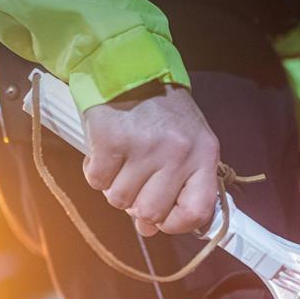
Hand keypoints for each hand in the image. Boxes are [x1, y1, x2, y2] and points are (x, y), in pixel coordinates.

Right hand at [81, 83, 219, 236]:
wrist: (129, 68)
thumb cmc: (161, 112)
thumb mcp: (184, 144)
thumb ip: (175, 188)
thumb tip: (148, 230)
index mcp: (204, 155)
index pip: (196, 212)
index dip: (175, 224)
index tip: (162, 218)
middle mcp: (178, 153)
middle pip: (151, 212)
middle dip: (137, 203)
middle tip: (135, 178)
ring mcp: (144, 147)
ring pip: (119, 200)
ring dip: (115, 186)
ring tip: (121, 160)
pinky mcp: (112, 141)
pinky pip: (97, 181)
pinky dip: (96, 171)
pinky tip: (104, 153)